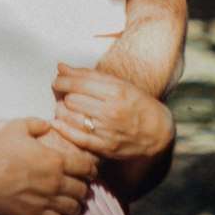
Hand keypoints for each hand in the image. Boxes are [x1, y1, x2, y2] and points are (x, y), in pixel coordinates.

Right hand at [0, 118, 95, 214]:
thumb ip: (37, 124)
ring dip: (75, 205)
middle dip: (85, 188)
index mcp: (55, 160)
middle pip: (83, 190)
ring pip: (73, 208)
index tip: (90, 170)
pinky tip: (57, 213)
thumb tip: (47, 124)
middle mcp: (55, 182)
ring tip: (73, 202)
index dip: (91, 169)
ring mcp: (46, 201)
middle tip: (82, 187)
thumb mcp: (18, 127)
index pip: (86, 167)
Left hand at [51, 65, 175, 162]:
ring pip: (71, 118)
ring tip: (63, 107)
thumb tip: (60, 67)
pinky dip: (63, 129)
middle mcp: (111, 111)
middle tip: (64, 94)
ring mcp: (108, 131)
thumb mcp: (118, 83)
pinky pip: (77, 138)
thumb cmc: (137, 103)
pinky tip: (57, 123)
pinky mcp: (105, 147)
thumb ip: (88, 75)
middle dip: (64, 95)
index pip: (78, 83)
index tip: (57, 79)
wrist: (158, 132)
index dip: (62, 80)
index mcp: (115, 91)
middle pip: (72, 100)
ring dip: (62, 111)